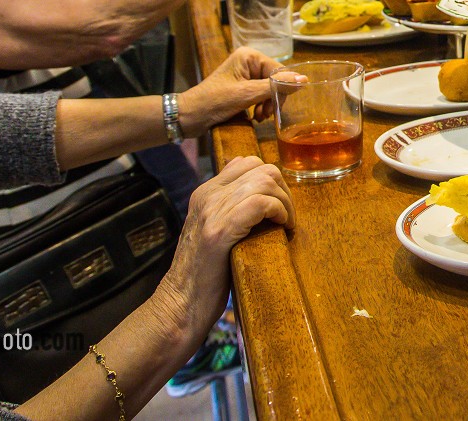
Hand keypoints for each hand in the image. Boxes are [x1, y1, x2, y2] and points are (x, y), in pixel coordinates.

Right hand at [155, 157, 292, 346]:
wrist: (180, 304)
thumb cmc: (205, 274)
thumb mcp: (216, 231)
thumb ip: (231, 209)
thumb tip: (261, 193)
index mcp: (206, 192)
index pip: (248, 162)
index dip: (272, 180)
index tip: (279, 204)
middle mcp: (207, 195)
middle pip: (262, 168)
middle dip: (284, 190)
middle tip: (287, 216)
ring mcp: (212, 211)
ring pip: (265, 181)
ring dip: (285, 202)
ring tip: (287, 224)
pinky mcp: (219, 232)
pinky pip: (261, 203)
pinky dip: (279, 211)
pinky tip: (282, 227)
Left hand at [179, 46, 300, 131]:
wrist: (189, 116)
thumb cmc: (215, 102)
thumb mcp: (247, 94)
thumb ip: (275, 86)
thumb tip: (304, 80)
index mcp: (249, 56)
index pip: (279, 71)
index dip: (280, 90)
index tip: (274, 108)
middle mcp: (248, 62)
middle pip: (275, 80)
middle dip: (272, 99)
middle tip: (264, 115)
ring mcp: (244, 75)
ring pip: (269, 89)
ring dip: (267, 105)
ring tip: (259, 118)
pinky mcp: (241, 87)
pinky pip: (261, 94)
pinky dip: (261, 107)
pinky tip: (255, 117)